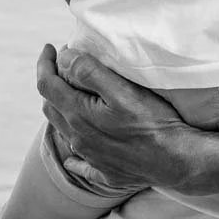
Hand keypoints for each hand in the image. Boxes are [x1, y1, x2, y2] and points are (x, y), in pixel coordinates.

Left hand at [36, 44, 218, 192]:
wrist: (174, 160)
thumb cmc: (151, 121)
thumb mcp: (121, 90)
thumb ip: (89, 72)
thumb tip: (65, 57)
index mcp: (78, 115)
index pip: (47, 85)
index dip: (44, 63)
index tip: (49, 47)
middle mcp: (78, 138)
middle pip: (50, 107)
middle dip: (50, 83)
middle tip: (61, 65)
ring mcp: (91, 158)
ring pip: (63, 131)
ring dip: (61, 109)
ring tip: (69, 95)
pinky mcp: (105, 172)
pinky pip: (80, 163)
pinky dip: (74, 155)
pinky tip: (75, 154)